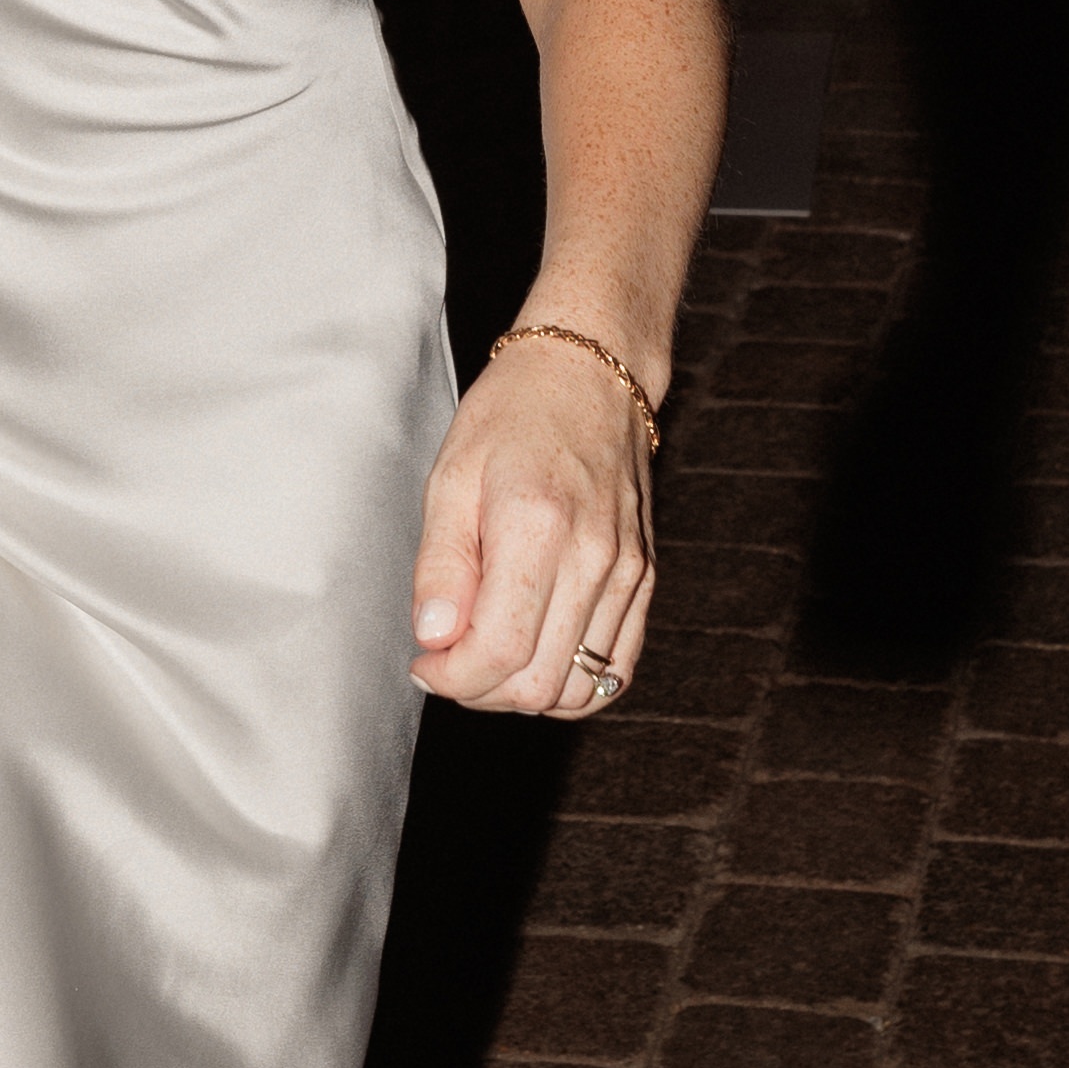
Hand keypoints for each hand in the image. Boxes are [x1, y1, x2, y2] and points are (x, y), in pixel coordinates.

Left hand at [408, 340, 656, 718]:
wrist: (590, 374)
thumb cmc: (513, 416)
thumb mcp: (451, 478)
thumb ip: (441, 566)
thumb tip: (434, 638)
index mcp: (538, 527)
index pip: (501, 649)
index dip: (453, 677)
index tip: (424, 663)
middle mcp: (594, 557)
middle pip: (538, 683)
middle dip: (480, 691)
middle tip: (447, 661)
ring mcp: (628, 572)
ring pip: (578, 688)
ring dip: (522, 693)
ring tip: (486, 657)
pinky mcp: (644, 578)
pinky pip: (617, 670)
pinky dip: (571, 685)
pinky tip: (533, 655)